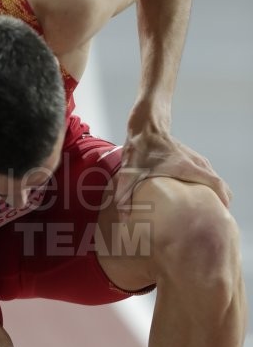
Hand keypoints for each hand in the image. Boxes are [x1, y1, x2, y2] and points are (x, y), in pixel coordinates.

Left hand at [114, 128, 231, 217]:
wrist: (147, 126)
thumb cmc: (140, 149)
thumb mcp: (129, 173)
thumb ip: (125, 196)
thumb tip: (124, 218)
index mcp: (187, 168)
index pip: (215, 184)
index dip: (222, 200)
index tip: (221, 214)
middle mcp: (197, 163)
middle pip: (221, 185)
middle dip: (221, 203)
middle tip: (215, 220)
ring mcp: (197, 160)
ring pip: (215, 180)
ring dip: (216, 195)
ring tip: (208, 213)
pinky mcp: (193, 159)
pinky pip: (209, 176)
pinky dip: (210, 188)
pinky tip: (199, 199)